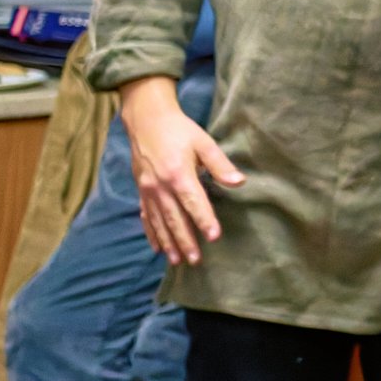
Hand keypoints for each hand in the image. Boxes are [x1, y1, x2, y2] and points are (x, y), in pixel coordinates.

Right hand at [118, 76, 244, 265]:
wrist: (146, 120)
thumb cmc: (179, 130)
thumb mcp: (204, 142)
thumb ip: (220, 165)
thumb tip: (239, 182)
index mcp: (178, 174)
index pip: (194, 202)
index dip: (204, 220)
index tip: (214, 237)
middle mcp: (160, 186)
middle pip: (175, 218)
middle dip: (185, 240)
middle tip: (196, 259)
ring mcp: (148, 189)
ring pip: (159, 221)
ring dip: (168, 242)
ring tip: (177, 260)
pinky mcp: (141, 190)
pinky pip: (146, 216)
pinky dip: (151, 232)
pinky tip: (157, 247)